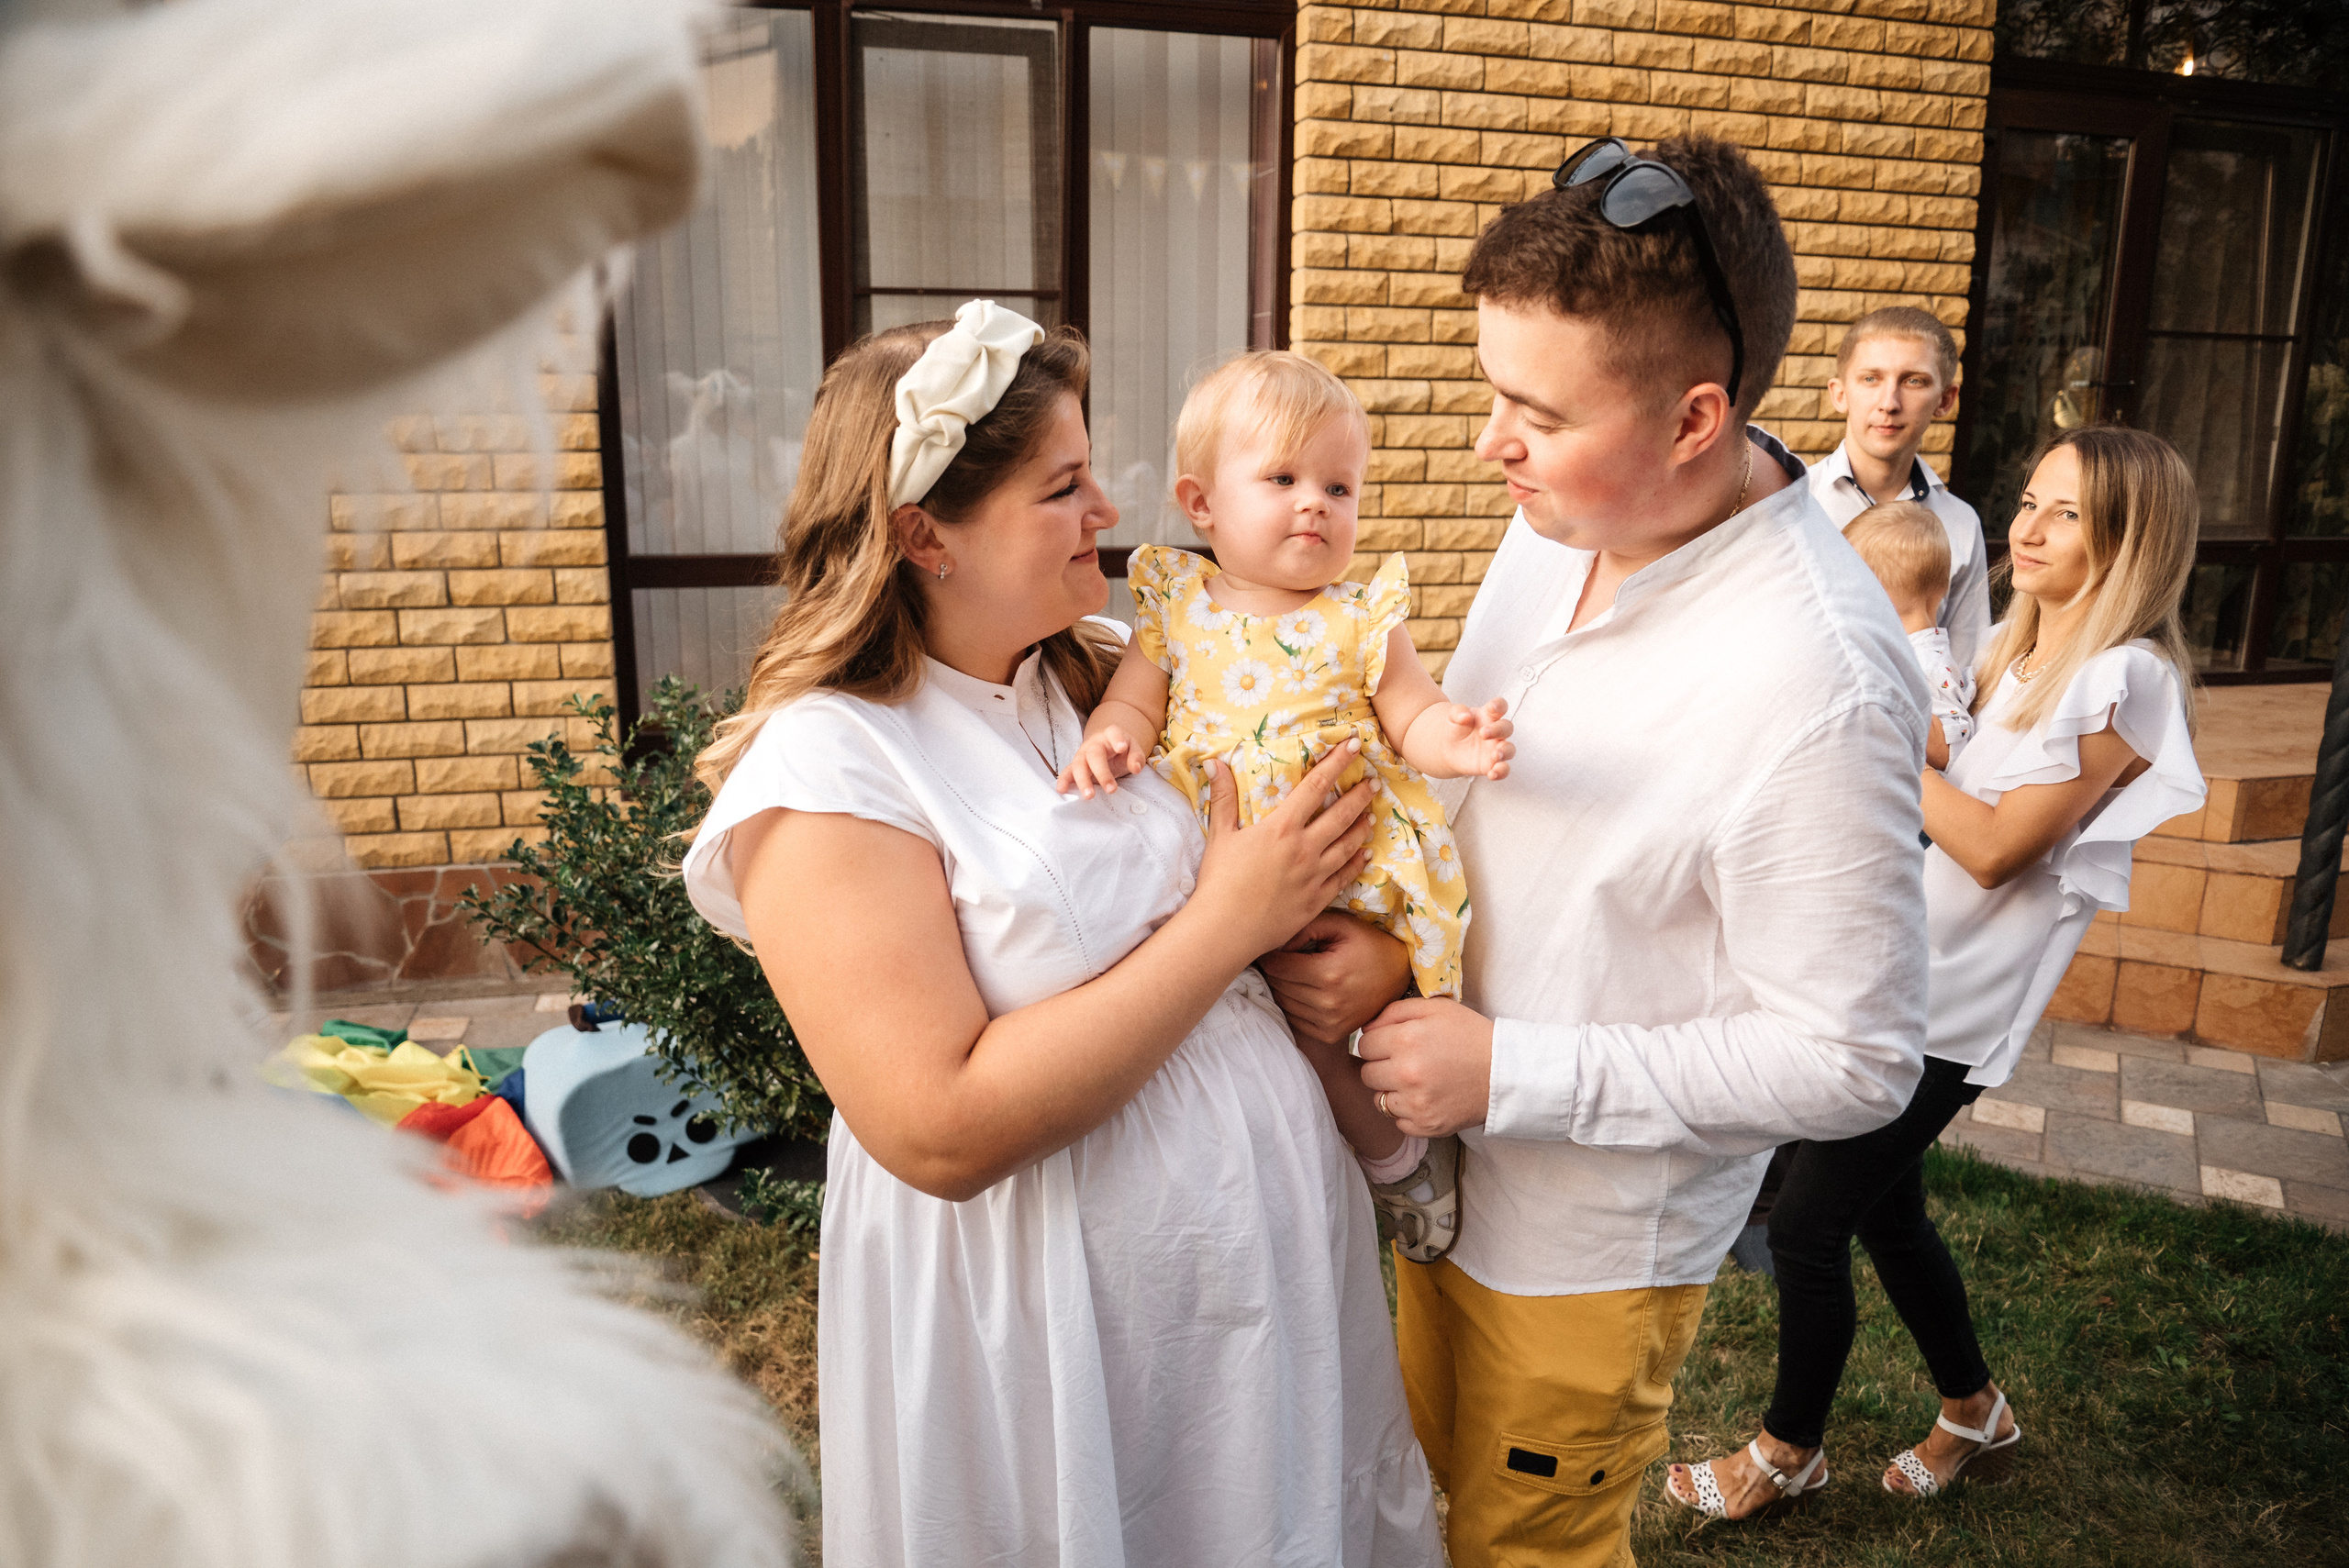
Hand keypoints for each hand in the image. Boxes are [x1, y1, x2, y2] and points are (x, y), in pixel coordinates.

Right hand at [1057, 724, 1147, 796]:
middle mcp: (1094, 744)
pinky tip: (1062, 790)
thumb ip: (1136, 756)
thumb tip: (1136, 768)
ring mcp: (1082, 754)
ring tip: (1090, 796)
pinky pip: (1067, 772)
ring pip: (1079, 765)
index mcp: (1110, 735)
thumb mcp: (1133, 749)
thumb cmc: (1121, 750)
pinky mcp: (1075, 766)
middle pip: (1094, 755)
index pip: (1113, 733)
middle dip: (1102, 772)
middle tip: (1112, 789)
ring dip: (1083, 781)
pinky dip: (1064, 780)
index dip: (1117, 739)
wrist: (1108, 748)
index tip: (1122, 748)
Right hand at [1190, 742, 1374, 958]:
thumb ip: (1223, 798)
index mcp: (1281, 827)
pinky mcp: (1317, 899)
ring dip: (1362, 827)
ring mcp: (1314, 875)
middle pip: (1341, 814)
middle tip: (1374, 782)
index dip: (1337, 762)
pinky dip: (1357, 862)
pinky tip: (1365, 854)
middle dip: (1360, 795)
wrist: (1224, 930)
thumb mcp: (1220, 835)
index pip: (1316, 786)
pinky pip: (1344, 877)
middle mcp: (1304, 848)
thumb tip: (1215, 762)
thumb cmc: (1218, 881)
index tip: (1355, 745)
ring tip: (1371, 815)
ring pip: (1349, 845)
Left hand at [1260, 911, 1410, 1044]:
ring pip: (1282, 1003)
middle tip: (1283, 956)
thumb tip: (1275, 943)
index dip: (1270, 954)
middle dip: (1274, 969)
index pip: (1276, 966)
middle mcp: (1327, 1003)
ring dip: (1282, 986)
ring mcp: (1329, 1023)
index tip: (1273, 946)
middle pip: (1277, 985)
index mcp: (1328, 974)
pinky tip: (1305, 989)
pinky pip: (1294, 1019)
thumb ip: (1305, 928)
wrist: (1400, 976)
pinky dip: (1293, 1004)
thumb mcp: (1341, 925)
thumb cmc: (1369, 945)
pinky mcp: (1330, 1034)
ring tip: (1294, 971)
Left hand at [1356, 996, 1494, 1137]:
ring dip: (1392, 1091)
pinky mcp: (1425, 1126)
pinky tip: (1426, 1098)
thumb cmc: (1469, 1036)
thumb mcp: (1436, 1008)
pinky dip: (1407, 1112)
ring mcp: (1415, 1104)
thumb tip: (1365, 1026)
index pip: (1363, 1045)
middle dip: (1381, 1066)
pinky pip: (1397, 1121)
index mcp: (1405, 1040)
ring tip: (1417, 1081)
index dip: (1378, 1043)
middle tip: (1405, 1063)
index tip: (1394, 1044)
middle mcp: (1406, 1074)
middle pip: (1367, 1073)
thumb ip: (1394, 1010)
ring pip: (1378, 1099)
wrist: (1504, 1073)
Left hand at [1435, 697, 1513, 780]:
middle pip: (1506, 727)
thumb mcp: (1453, 716)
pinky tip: (1493, 774)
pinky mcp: (1491, 764)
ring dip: (1505, 752)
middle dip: (1498, 730)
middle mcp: (1496, 731)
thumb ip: (1458, 713)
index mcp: (1488, 715)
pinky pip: (1503, 769)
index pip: (1500, 706)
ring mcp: (1496, 748)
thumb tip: (1465, 716)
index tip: (1493, 707)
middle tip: (1483, 733)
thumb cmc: (1455, 727)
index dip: (1499, 705)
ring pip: (1510, 749)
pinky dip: (1501, 772)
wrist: (1447, 747)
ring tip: (1496, 755)